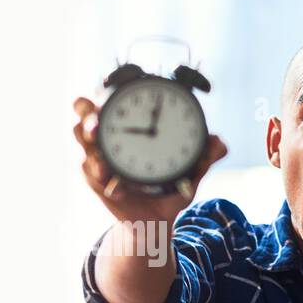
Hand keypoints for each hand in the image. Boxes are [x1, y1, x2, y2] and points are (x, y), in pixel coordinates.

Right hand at [71, 96, 226, 225]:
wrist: (156, 221)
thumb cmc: (168, 189)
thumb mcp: (188, 171)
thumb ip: (203, 157)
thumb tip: (220, 144)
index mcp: (129, 127)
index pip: (112, 99)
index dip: (106, 86)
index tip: (117, 82)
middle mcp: (109, 139)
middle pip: (85, 114)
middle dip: (86, 110)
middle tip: (98, 117)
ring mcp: (100, 159)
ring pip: (83, 142)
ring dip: (90, 141)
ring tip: (100, 148)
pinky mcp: (98, 183)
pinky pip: (93, 174)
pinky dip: (103, 175)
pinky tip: (113, 182)